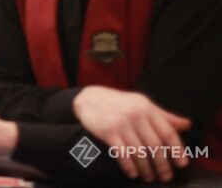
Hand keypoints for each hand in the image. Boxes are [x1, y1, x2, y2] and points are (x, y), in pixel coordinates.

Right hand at [73, 86, 190, 182]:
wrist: (89, 98)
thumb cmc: (119, 103)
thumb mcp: (141, 104)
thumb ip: (163, 115)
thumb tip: (187, 124)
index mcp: (147, 108)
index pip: (168, 132)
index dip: (177, 150)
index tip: (181, 164)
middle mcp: (136, 115)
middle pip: (155, 146)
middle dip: (162, 165)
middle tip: (165, 177)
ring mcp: (121, 124)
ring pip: (140, 152)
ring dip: (147, 169)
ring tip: (149, 177)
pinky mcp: (108, 132)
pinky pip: (123, 154)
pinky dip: (129, 166)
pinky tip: (133, 173)